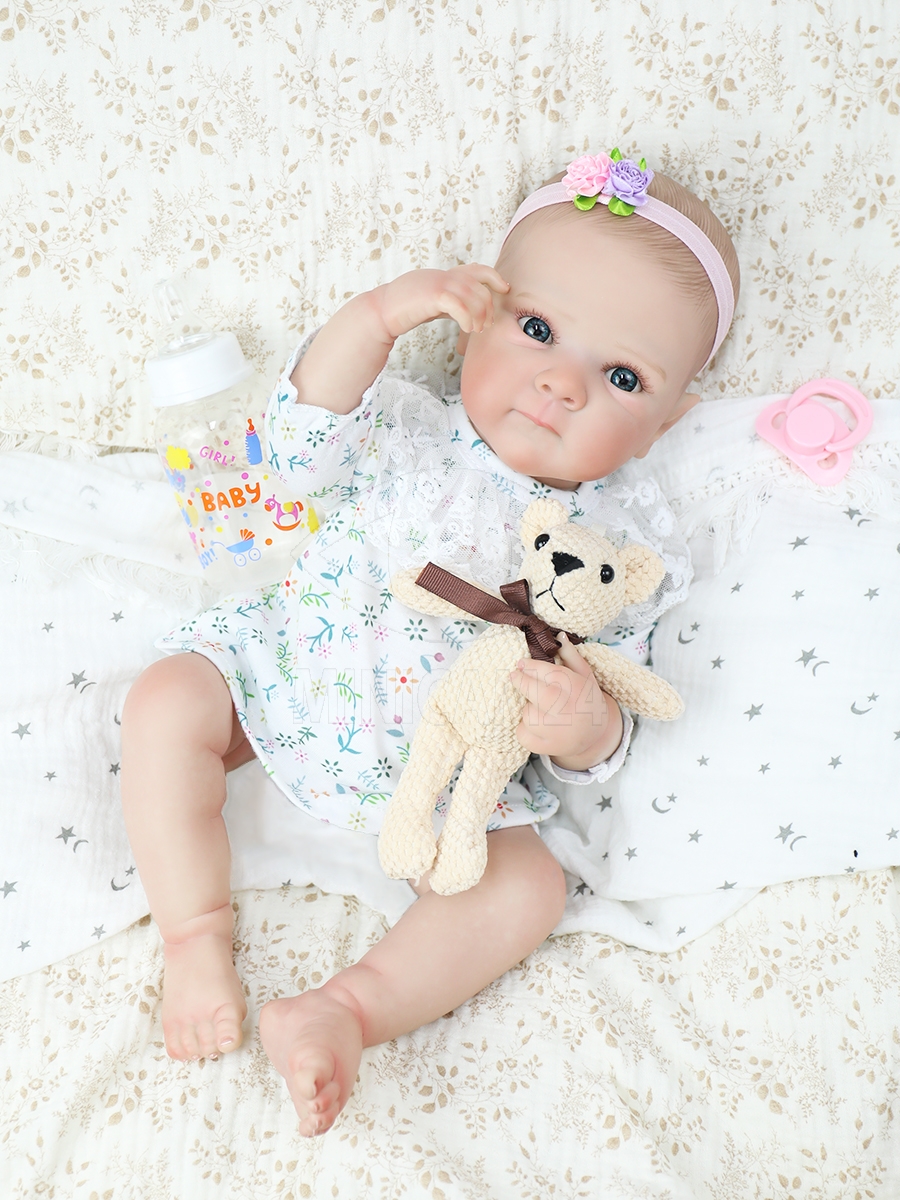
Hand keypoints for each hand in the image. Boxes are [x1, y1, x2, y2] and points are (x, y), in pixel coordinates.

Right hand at [378, 264, 509, 338]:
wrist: (384, 309)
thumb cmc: (409, 307)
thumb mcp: (436, 301)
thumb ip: (454, 302)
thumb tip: (472, 313)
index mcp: (448, 275)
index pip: (479, 269)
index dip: (495, 278)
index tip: (504, 289)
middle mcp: (447, 276)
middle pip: (481, 288)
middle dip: (488, 308)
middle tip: (485, 325)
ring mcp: (441, 283)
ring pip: (474, 297)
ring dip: (479, 316)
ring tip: (475, 329)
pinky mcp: (434, 295)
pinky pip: (461, 305)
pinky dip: (468, 319)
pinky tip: (466, 328)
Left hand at [509, 634, 623, 771]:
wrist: (596, 736)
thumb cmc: (586, 700)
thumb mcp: (585, 675)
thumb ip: (571, 655)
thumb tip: (558, 634)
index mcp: (576, 688)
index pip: (547, 672)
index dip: (529, 666)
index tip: (521, 663)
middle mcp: (567, 709)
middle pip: (532, 690)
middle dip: (520, 680)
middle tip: (515, 676)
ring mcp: (556, 730)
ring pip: (527, 713)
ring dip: (528, 709)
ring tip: (541, 709)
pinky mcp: (546, 746)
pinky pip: (522, 733)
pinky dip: (524, 729)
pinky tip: (537, 726)